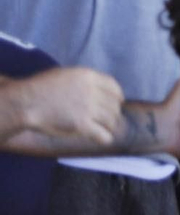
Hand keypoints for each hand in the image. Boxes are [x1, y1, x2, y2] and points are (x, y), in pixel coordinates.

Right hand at [9, 67, 123, 144]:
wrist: (26, 102)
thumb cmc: (41, 88)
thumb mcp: (66, 75)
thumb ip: (84, 81)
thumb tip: (98, 87)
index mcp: (88, 76)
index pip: (114, 87)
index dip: (117, 96)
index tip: (118, 102)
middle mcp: (91, 91)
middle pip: (114, 104)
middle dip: (113, 112)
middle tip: (109, 119)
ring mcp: (87, 108)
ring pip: (111, 119)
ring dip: (110, 125)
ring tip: (106, 129)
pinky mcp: (81, 125)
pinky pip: (103, 134)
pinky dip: (105, 138)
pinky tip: (104, 139)